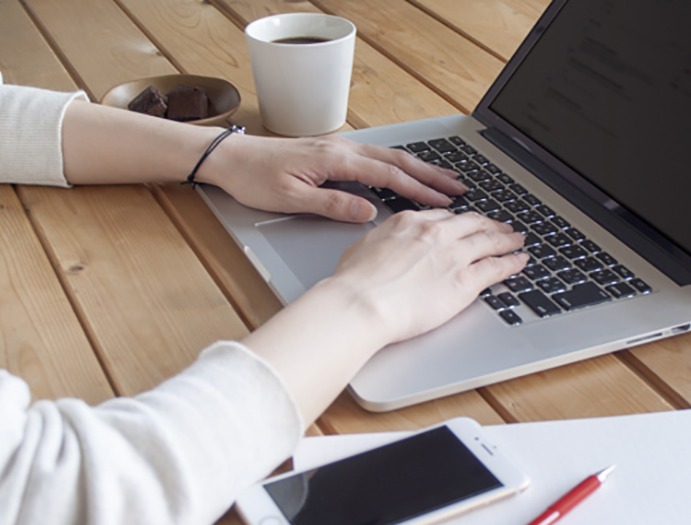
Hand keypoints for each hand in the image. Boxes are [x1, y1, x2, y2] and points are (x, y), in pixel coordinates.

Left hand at [199, 134, 466, 222]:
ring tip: (444, 179)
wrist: (231, 158)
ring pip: (389, 156)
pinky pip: (375, 157)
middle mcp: (342, 148)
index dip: (418, 188)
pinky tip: (406, 172)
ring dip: (418, 168)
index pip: (387, 173)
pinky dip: (399, 165)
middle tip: (459, 187)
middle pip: (396, 160)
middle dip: (430, 175)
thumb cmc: (256, 178)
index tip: (442, 201)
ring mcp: (339, 148)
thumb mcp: (292, 198)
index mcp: (336, 159)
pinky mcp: (333, 153)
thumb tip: (369, 211)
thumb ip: (333, 204)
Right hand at [332, 209, 528, 343]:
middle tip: (500, 225)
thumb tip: (386, 247)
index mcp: (411, 222)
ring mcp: (454, 256)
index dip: (460, 221)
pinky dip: (513, 262)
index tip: (466, 223)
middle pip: (473, 223)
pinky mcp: (465, 281)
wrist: (362, 303)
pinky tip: (520, 261)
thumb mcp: (364, 247)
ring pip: (490, 241)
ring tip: (518, 240)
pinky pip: (498, 267)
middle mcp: (436, 233)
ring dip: (507, 239)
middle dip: (490, 223)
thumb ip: (384, 242)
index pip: (444, 217)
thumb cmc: (355, 282)